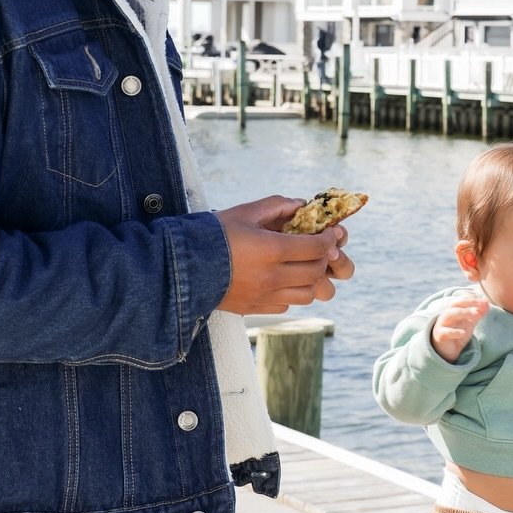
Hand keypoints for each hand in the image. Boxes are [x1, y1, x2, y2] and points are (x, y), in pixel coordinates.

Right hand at [215, 196, 354, 312]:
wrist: (181, 267)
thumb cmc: (211, 235)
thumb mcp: (243, 213)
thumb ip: (275, 205)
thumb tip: (299, 204)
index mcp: (271, 250)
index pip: (316, 248)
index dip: (329, 240)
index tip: (331, 234)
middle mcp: (272, 276)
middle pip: (315, 272)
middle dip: (323, 258)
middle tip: (319, 248)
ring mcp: (264, 295)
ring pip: (306, 294)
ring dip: (311, 280)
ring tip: (302, 267)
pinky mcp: (254, 307)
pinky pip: (286, 305)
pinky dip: (291, 293)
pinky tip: (282, 280)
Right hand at [430, 294, 488, 361]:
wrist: (447, 350)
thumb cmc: (457, 333)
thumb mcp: (469, 323)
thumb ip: (477, 314)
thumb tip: (487, 304)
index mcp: (453, 310)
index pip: (462, 300)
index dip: (473, 299)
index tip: (485, 301)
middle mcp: (446, 315)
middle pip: (455, 304)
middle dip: (468, 302)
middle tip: (481, 305)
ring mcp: (441, 325)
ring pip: (449, 314)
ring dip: (463, 313)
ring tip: (476, 315)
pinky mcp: (440, 336)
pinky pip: (445, 332)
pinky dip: (454, 332)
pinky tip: (463, 333)